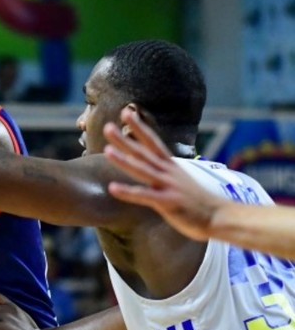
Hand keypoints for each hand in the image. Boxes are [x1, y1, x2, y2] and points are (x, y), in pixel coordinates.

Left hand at [103, 109, 220, 240]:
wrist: (221, 216)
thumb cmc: (200, 203)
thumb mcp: (181, 182)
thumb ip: (165, 174)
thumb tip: (151, 167)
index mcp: (171, 166)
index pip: (152, 142)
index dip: (139, 128)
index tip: (126, 113)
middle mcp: (168, 172)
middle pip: (143, 153)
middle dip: (125, 139)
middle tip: (107, 127)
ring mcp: (168, 186)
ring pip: (142, 170)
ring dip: (124, 160)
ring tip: (106, 150)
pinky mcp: (168, 202)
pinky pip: (144, 196)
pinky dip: (128, 191)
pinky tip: (112, 188)